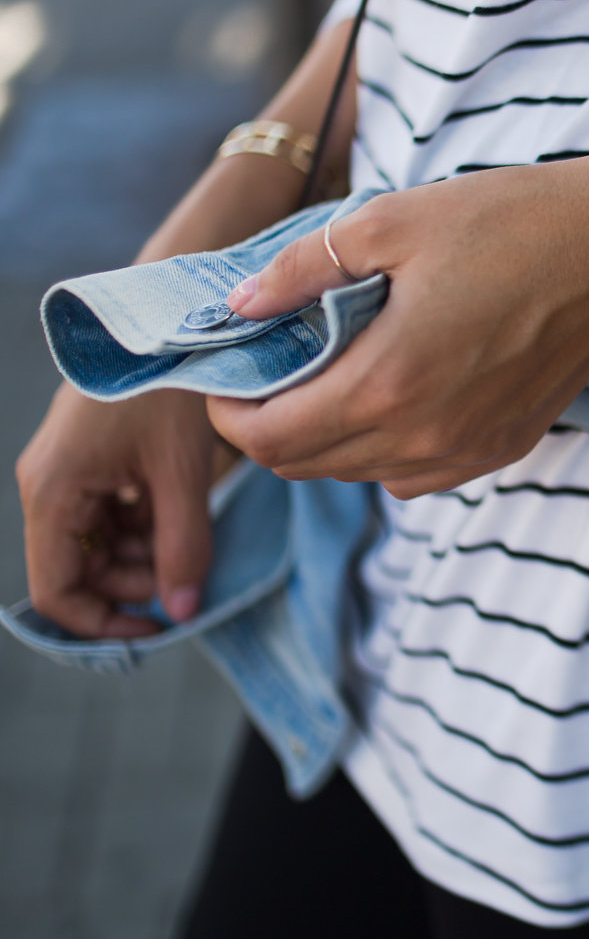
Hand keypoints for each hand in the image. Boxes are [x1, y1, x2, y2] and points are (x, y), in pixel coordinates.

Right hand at [17, 384, 223, 638]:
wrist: (168, 313)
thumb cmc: (167, 384)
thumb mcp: (181, 472)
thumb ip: (182, 546)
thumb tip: (182, 610)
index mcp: (53, 492)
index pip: (57, 592)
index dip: (105, 622)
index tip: (160, 625)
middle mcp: (49, 485)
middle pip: (79, 570)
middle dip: (134, 582)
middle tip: (188, 570)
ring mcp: (69, 471)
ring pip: (97, 545)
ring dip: (143, 554)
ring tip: (189, 532)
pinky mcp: (92, 458)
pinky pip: (110, 514)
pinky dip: (145, 524)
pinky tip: (180, 509)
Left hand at [205, 149, 588, 498]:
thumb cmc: (512, 221)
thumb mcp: (391, 221)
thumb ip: (302, 270)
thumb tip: (238, 305)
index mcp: (387, 384)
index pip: (270, 440)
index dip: (229, 413)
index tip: (225, 375)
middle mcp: (423, 437)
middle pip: (305, 467)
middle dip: (268, 426)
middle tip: (266, 372)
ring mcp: (467, 452)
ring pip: (359, 475)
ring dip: (324, 439)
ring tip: (326, 376)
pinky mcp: (503, 448)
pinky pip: (414, 475)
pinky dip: (381, 448)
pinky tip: (391, 392)